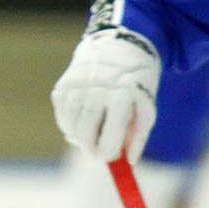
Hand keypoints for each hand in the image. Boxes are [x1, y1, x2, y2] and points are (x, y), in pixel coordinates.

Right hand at [51, 29, 161, 161]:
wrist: (119, 46)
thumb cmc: (136, 83)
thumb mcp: (146, 106)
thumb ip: (139, 135)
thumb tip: (128, 160)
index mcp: (120, 96)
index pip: (109, 136)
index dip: (108, 152)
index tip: (108, 157)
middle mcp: (96, 90)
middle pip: (85, 132)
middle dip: (89, 148)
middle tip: (94, 153)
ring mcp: (76, 85)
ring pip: (70, 124)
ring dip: (77, 136)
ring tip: (87, 137)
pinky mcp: (64, 84)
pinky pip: (62, 113)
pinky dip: (68, 123)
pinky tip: (79, 122)